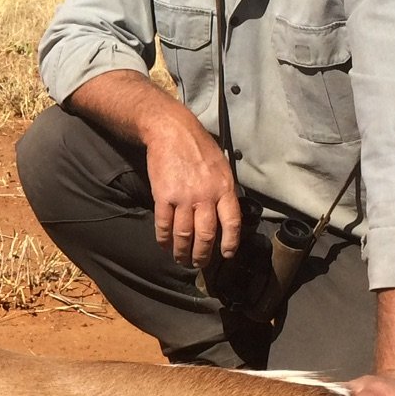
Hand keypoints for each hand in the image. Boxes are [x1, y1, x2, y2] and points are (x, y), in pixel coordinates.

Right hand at [144, 111, 240, 268]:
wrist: (172, 131)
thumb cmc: (199, 146)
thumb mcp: (222, 166)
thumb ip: (224, 190)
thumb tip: (225, 213)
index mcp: (224, 188)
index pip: (232, 223)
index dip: (230, 242)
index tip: (226, 254)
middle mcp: (205, 196)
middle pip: (206, 235)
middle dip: (202, 255)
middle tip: (199, 264)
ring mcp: (183, 197)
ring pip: (184, 234)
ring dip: (182, 252)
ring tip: (181, 260)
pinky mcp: (163, 196)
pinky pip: (164, 225)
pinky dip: (163, 239)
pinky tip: (164, 245)